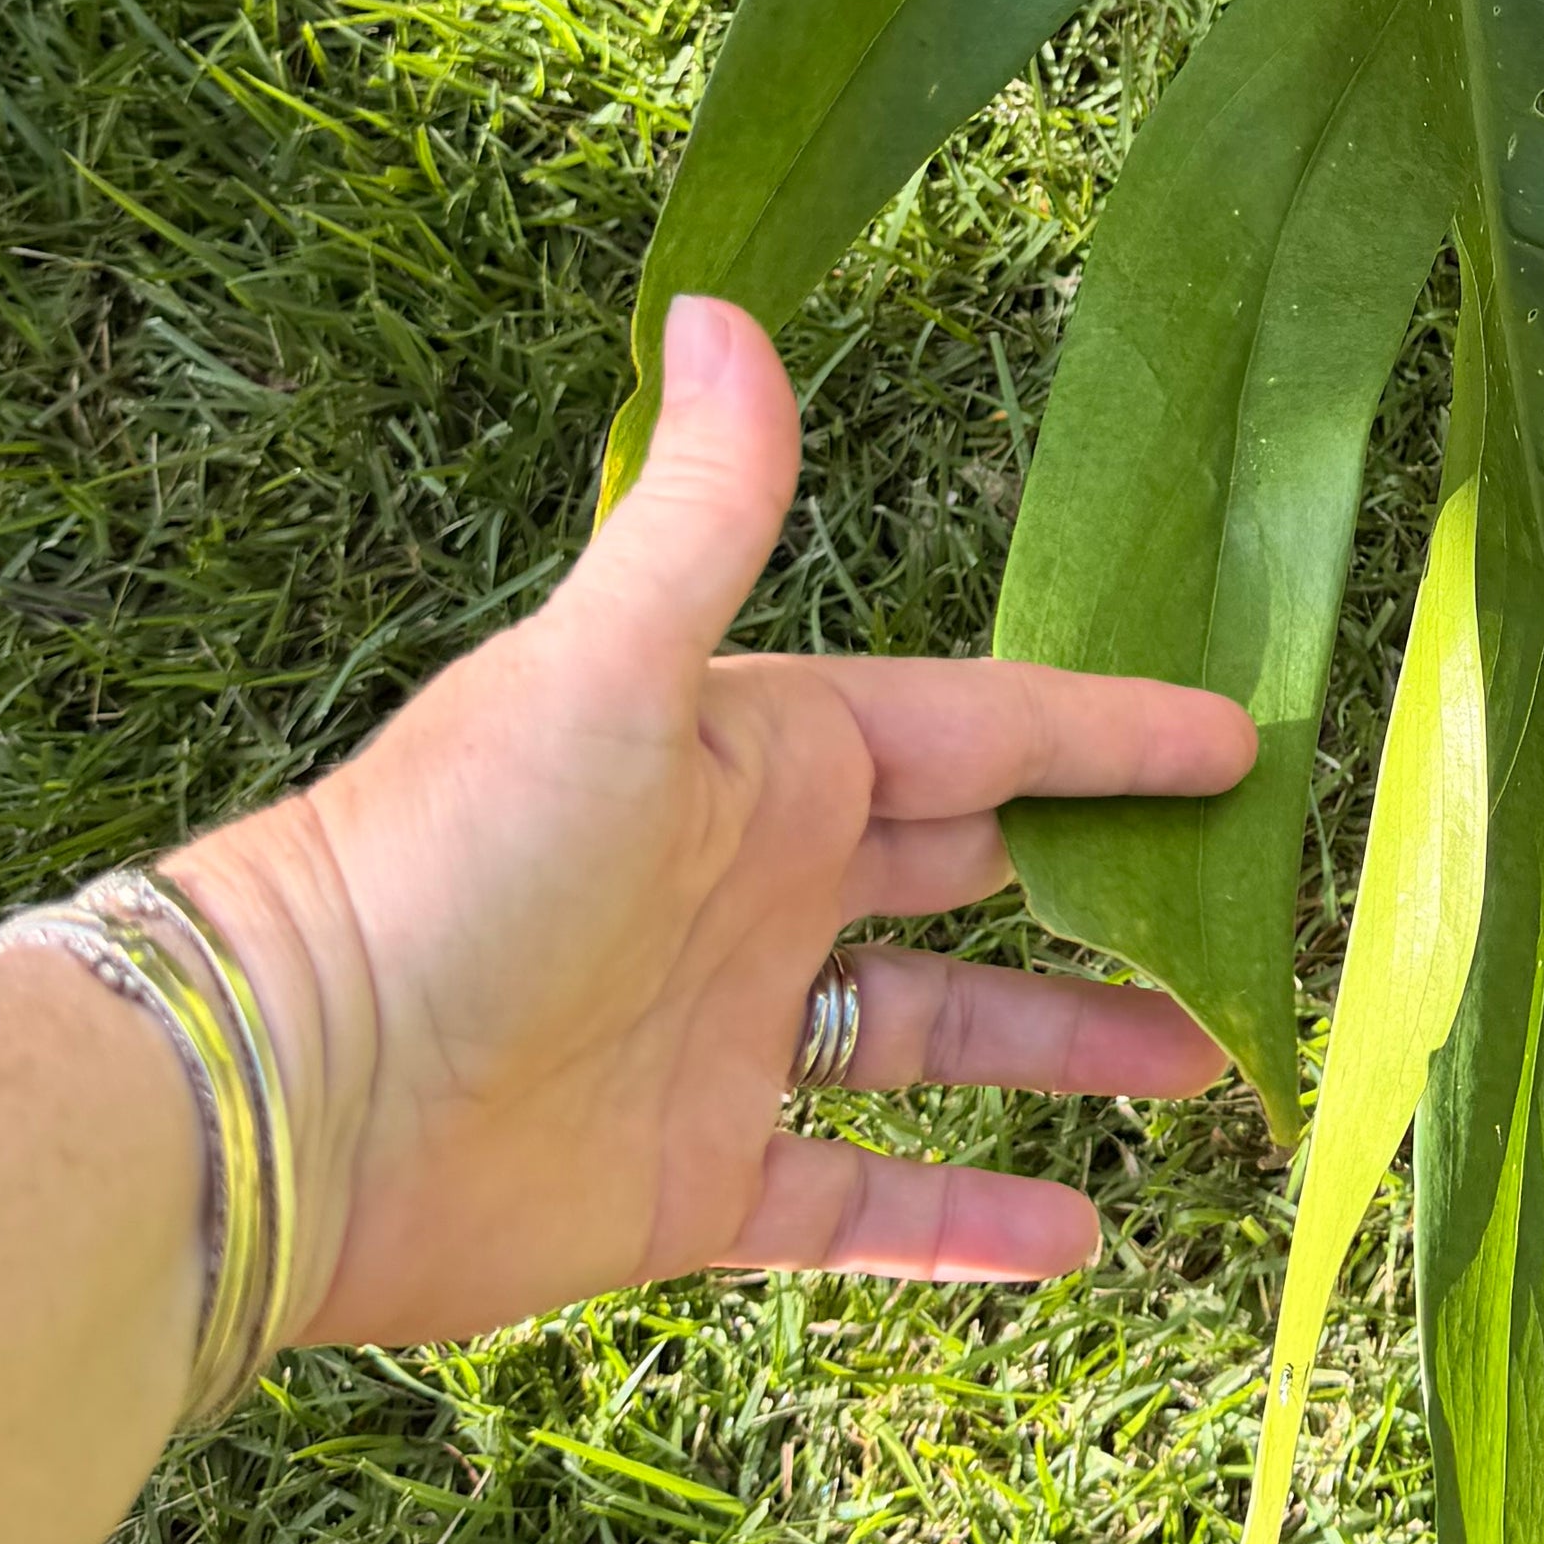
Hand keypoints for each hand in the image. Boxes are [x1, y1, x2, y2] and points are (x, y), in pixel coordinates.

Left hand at [170, 299, 1249, 1346]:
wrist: (293, 1092)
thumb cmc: (454, 855)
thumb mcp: (605, 666)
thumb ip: (705, 508)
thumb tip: (723, 305)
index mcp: (755, 757)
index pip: (978, 729)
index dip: (1107, 732)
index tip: (1240, 735)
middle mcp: (754, 888)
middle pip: (973, 875)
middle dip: (1105, 883)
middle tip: (1249, 909)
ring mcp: (730, 1039)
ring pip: (940, 1038)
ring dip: (1067, 1050)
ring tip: (1203, 1066)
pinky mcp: (695, 1186)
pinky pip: (863, 1204)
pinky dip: (967, 1222)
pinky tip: (1080, 1238)